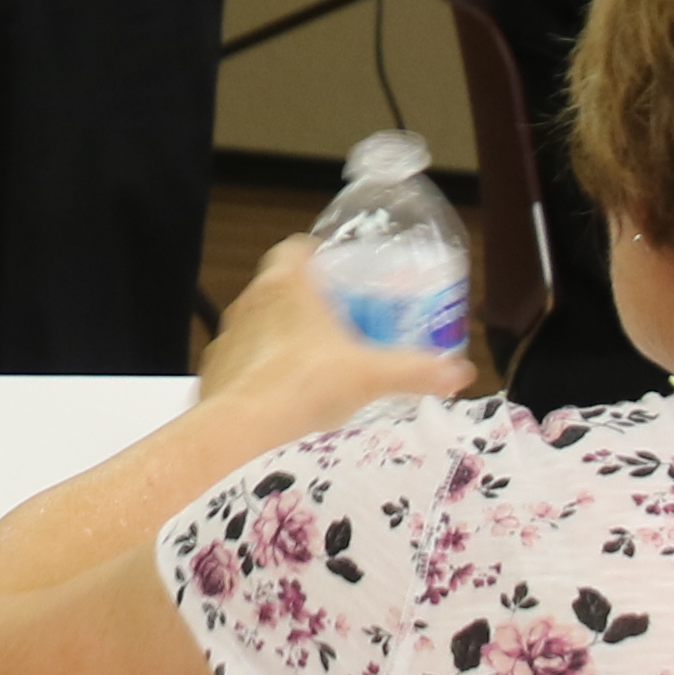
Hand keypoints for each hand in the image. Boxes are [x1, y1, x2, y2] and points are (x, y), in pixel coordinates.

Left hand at [207, 235, 474, 426]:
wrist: (242, 427)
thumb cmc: (302, 386)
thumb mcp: (372, 376)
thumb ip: (416, 371)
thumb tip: (457, 372)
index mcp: (289, 284)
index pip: (297, 248)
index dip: (317, 255)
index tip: (339, 273)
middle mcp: (253, 299)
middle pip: (281, 286)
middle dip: (310, 302)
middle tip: (340, 324)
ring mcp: (229, 332)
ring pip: (260, 322)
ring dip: (283, 335)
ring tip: (315, 362)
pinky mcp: (216, 366)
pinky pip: (243, 357)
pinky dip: (262, 368)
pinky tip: (284, 391)